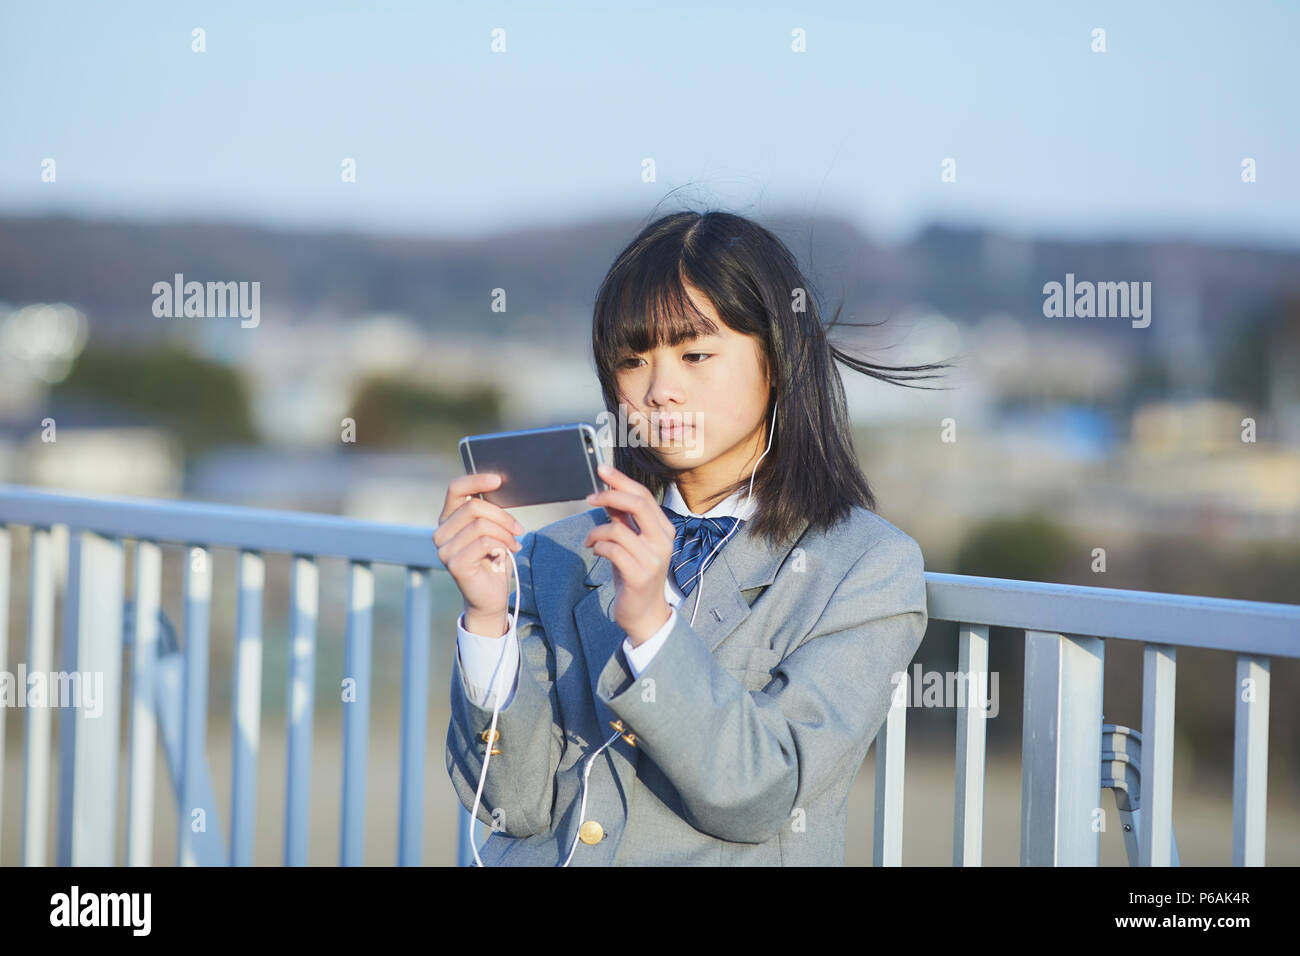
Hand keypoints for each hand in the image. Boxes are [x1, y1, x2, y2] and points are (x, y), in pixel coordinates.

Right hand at [434, 472, 524, 636]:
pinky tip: (507, 553)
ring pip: (481, 525)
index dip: (476, 481)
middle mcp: (441, 533)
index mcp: (448, 519)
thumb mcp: (492, 530)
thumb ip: (489, 512)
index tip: (499, 480)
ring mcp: (444, 549)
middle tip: (519, 528)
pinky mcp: (454, 564)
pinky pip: (484, 542)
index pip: (455, 489)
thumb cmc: (493, 560)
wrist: (490, 596)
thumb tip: (500, 487)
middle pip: (474, 507)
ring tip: (514, 543)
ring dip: (505, 533)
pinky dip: (502, 545)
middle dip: (503, 516)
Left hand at [583, 463, 675, 644]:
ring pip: (618, 529)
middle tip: (590, 498)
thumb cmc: (635, 575)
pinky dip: (598, 548)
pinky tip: (596, 552)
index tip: (601, 471)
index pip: (643, 496)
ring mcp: (653, 559)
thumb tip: (607, 493)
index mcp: (664, 530)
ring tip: (591, 541)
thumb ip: (622, 519)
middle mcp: (663, 541)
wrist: (644, 614)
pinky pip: (612, 550)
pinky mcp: (639, 575)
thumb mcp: (630, 542)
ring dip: (596, 532)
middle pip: (637, 504)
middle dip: (609, 495)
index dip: (621, 481)